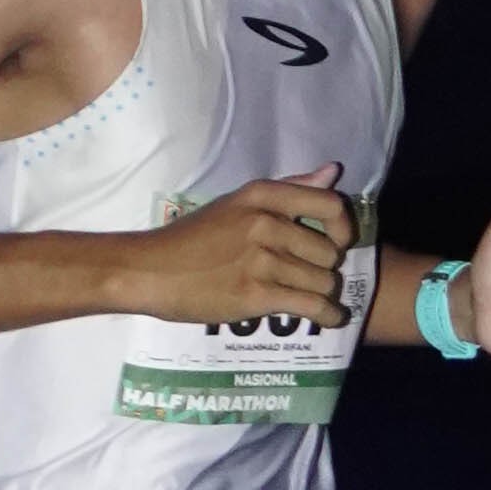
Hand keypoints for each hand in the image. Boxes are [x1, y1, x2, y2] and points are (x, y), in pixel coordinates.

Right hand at [129, 165, 351, 329]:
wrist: (147, 271)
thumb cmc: (190, 237)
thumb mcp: (236, 202)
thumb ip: (289, 188)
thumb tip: (334, 171)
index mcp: (262, 197)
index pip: (330, 205)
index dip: (343, 228)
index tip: (337, 242)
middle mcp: (266, 224)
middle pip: (329, 252)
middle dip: (324, 268)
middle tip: (306, 276)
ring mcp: (261, 261)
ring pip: (323, 281)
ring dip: (321, 293)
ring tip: (307, 296)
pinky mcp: (255, 295)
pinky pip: (312, 306)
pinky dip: (327, 315)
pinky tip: (328, 317)